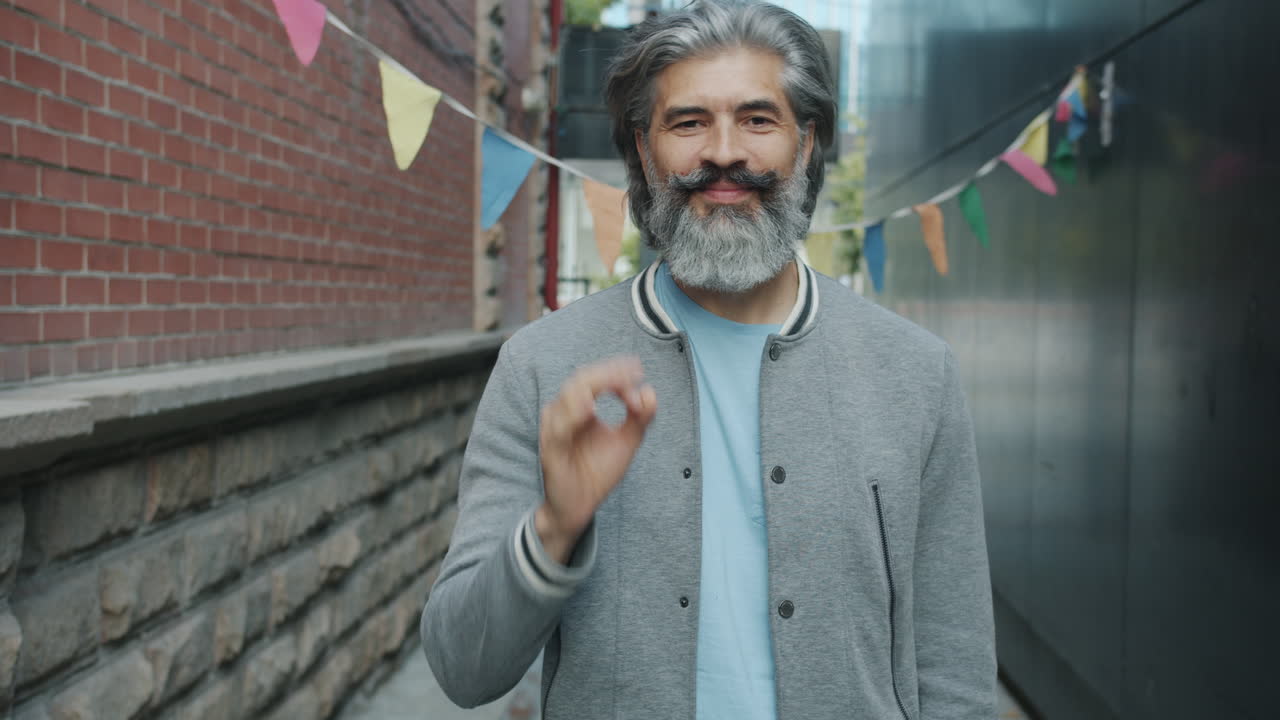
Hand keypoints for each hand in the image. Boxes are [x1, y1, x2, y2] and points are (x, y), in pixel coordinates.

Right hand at [536, 356, 657, 563]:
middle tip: (632, 376)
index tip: (639, 373)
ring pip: (567, 398)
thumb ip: (640, 418)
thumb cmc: (596, 472)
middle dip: (609, 374)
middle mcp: (564, 413)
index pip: (595, 377)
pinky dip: (573, 415)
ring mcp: (555, 430)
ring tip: (617, 385)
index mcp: (580, 407)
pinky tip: (590, 409)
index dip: (617, 371)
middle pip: (581, 380)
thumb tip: (649, 391)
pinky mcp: (551, 450)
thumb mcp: (626, 441)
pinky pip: (558, 429)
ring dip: (593, 387)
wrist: (579, 507)